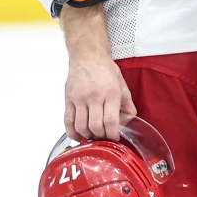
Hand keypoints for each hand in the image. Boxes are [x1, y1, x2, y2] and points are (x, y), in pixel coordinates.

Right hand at [61, 4, 134, 140]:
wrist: (87, 56)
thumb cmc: (106, 70)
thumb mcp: (122, 85)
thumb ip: (127, 104)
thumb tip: (129, 121)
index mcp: (110, 93)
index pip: (110, 121)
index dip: (112, 134)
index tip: (114, 140)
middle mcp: (94, 96)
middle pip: (95, 126)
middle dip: (101, 137)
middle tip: (104, 139)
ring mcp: (79, 98)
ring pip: (81, 126)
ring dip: (87, 136)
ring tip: (93, 137)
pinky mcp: (68, 99)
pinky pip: (68, 121)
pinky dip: (72, 132)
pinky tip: (78, 136)